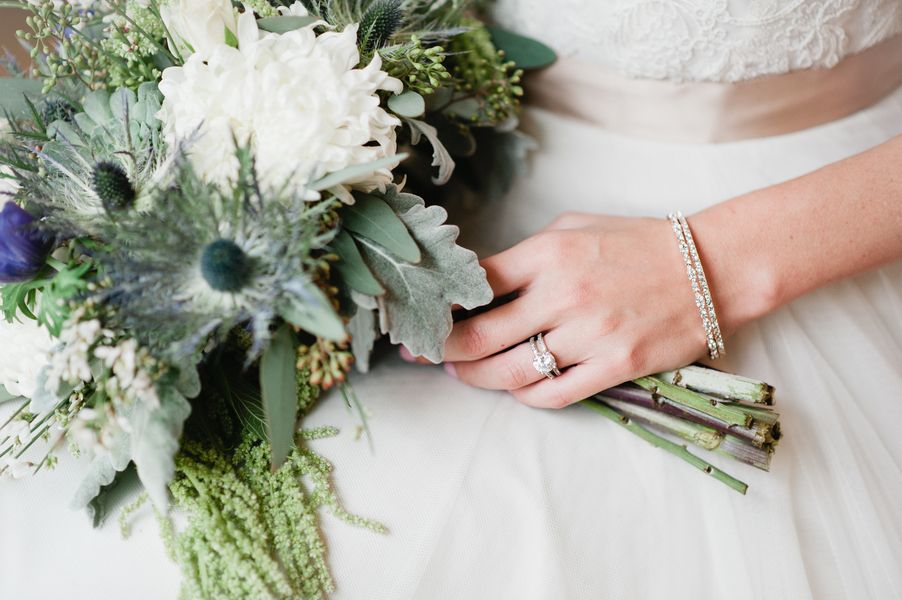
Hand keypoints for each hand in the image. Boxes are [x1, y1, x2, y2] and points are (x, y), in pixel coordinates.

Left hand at [438, 212, 753, 408]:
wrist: (710, 267)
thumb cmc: (637, 243)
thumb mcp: (573, 228)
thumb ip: (525, 254)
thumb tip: (478, 283)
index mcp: (548, 254)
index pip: (474, 286)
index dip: (439, 305)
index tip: (421, 315)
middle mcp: (563, 295)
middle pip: (478, 337)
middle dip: (441, 350)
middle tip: (423, 353)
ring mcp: (590, 335)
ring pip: (509, 373)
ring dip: (475, 378)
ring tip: (460, 373)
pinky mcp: (615, 367)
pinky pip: (552, 394)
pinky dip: (524, 396)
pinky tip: (515, 388)